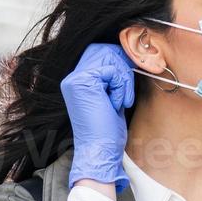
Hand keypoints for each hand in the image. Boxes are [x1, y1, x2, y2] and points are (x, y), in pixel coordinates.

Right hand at [61, 42, 134, 192]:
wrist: (101, 151)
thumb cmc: (108, 130)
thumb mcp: (111, 97)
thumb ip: (113, 77)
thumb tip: (127, 56)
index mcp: (77, 81)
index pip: (99, 52)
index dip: (118, 59)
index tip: (129, 77)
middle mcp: (72, 77)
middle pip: (104, 49)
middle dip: (123, 66)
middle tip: (126, 89)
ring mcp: (76, 79)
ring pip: (110, 57)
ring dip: (123, 78)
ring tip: (121, 100)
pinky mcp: (83, 83)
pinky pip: (112, 70)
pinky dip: (121, 86)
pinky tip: (117, 104)